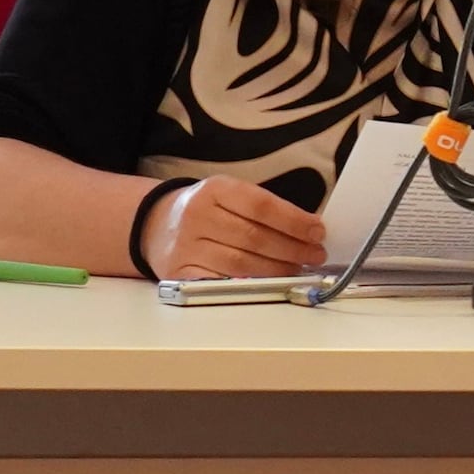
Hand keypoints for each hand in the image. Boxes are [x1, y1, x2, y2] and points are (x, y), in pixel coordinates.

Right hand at [153, 176, 326, 279]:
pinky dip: (249, 284)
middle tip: (315, 255)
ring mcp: (185, 247)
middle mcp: (196, 216)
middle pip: (253, 237)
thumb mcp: (230, 195)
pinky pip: (221, 282)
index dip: (294, 221)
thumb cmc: (207, 210)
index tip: (318, 231)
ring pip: (240, 263)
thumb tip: (308, 229)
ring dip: (276, 270)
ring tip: (298, 270)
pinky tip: (269, 283)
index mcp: (214, 189)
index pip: (261, 206)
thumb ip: (264, 209)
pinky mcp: (179, 274)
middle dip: (292, 249)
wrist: (156, 225)